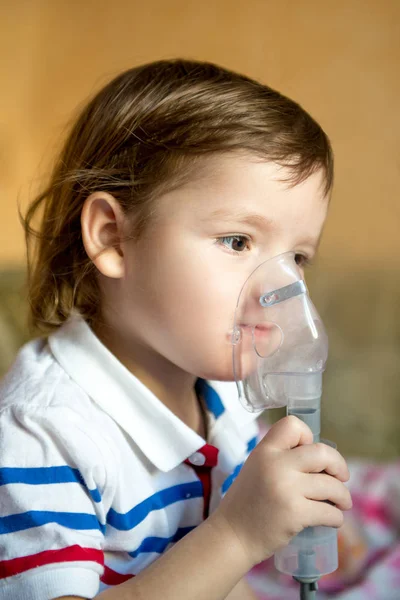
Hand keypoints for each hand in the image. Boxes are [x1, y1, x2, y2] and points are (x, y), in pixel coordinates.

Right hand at [215, 415, 351, 567]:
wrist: (232, 535)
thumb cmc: (248, 502)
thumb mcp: (257, 467)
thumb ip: (281, 458)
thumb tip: (322, 460)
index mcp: (265, 450)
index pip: (293, 425)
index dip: (308, 436)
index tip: (311, 457)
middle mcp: (276, 464)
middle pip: (322, 453)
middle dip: (339, 466)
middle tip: (341, 477)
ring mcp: (286, 489)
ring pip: (332, 485)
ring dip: (343, 496)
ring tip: (340, 503)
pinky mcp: (295, 513)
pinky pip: (330, 512)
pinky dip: (336, 518)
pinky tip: (332, 520)